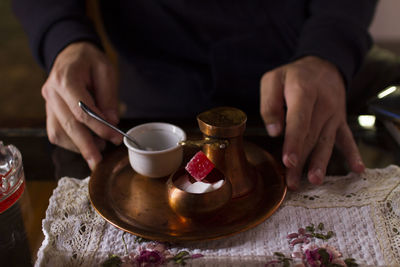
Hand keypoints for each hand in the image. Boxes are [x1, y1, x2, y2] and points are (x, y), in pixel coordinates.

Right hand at [41, 42, 121, 169]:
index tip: (115, 138)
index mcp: (65, 79)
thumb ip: (108, 96)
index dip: (99, 128)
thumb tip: (111, 121)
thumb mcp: (106, 71)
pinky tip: (86, 144)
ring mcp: (47, 103)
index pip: (82, 111)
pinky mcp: (49, 111)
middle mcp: (51, 92)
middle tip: (99, 162)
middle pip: (68, 126)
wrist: (71, 54)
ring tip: (98, 151)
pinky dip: (71, 142)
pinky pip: (56, 132)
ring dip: (78, 146)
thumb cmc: (90, 61)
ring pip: (59, 132)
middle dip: (86, 146)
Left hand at [260, 56, 364, 189]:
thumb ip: (270, 103)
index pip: (299, 121)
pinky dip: (352, 154)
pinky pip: (347, 138)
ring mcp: (334, 114)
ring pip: (326, 141)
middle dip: (301, 161)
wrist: (323, 66)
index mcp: (304, 92)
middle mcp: (323, 105)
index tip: (289, 161)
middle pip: (310, 136)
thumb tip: (274, 131)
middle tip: (292, 182)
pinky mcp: (340, 121)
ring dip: (320, 162)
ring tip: (315, 180)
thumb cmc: (293, 75)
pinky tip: (357, 169)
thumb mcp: (273, 79)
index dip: (294, 142)